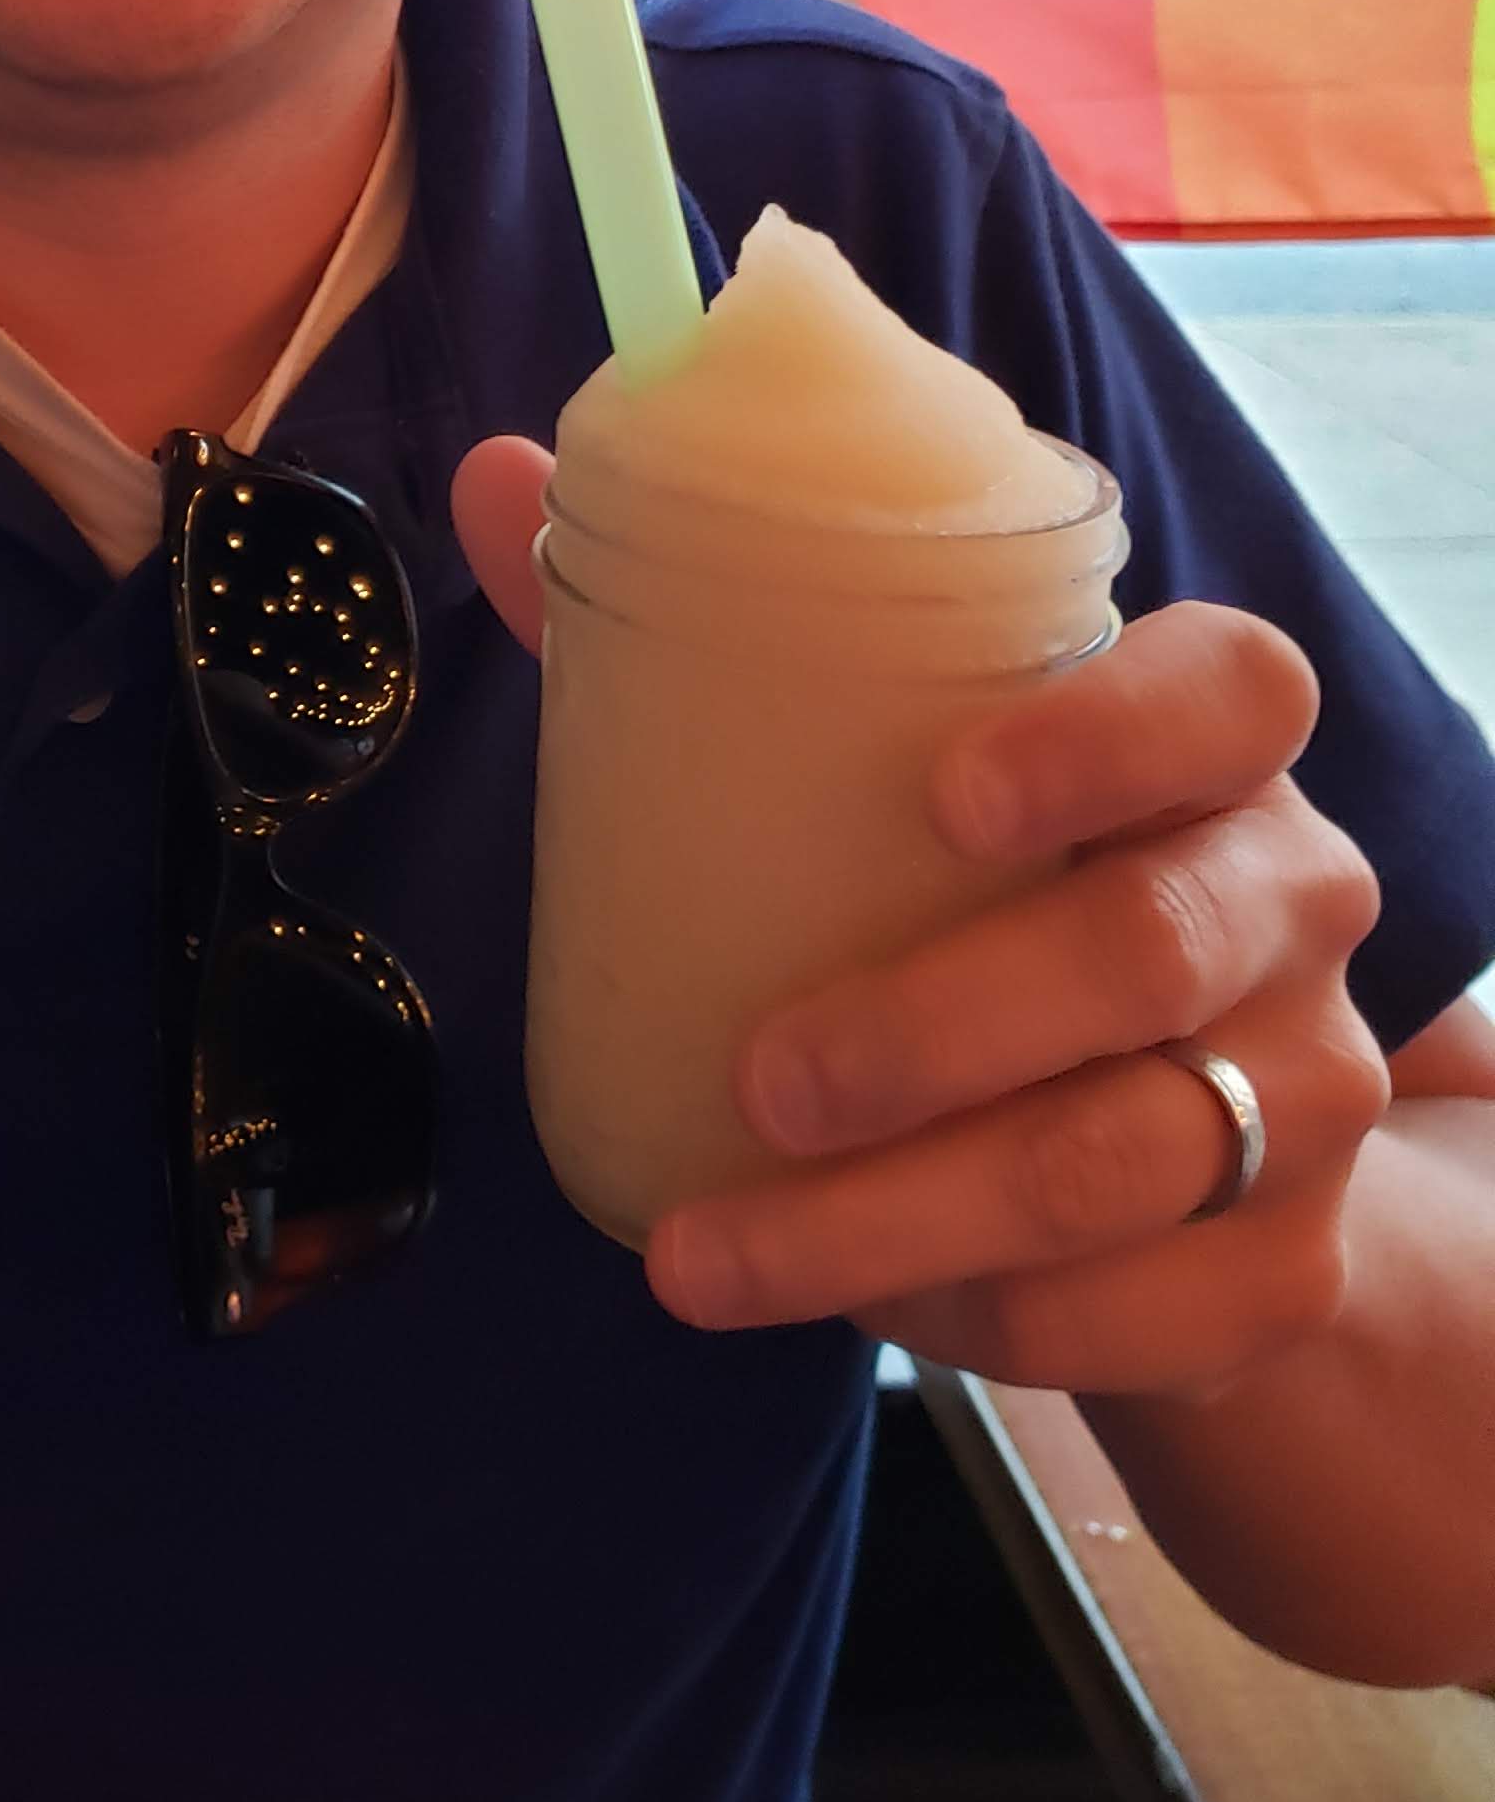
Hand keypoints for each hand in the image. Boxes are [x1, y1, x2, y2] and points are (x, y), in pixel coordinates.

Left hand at [452, 438, 1391, 1400]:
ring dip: (900, 1222)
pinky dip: (985, 1325)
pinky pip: (1145, 1315)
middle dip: (940, 1029)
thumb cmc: (989, 881)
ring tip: (711, 1256)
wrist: (1195, 1119)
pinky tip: (861, 1311)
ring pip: (1126, 1160)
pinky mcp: (1285, 1262)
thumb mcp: (876, 751)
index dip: (1108, 735)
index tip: (951, 794)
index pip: (1232, 690)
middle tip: (763, 1079)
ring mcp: (1303, 1088)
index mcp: (1207, 744)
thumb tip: (497, 476)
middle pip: (1150, 949)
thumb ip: (701, 614)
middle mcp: (1287, 899)